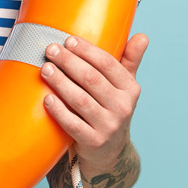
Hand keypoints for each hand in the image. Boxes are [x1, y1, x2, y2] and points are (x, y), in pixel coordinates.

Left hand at [39, 33, 147, 174]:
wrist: (110, 151)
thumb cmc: (112, 108)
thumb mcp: (125, 87)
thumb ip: (130, 60)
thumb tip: (142, 36)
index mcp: (130, 89)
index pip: (108, 64)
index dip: (87, 50)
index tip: (68, 40)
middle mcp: (122, 107)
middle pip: (91, 79)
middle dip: (69, 62)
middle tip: (51, 50)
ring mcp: (108, 126)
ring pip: (80, 100)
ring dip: (60, 82)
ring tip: (45, 69)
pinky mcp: (93, 142)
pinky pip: (72, 124)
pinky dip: (59, 110)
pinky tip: (47, 98)